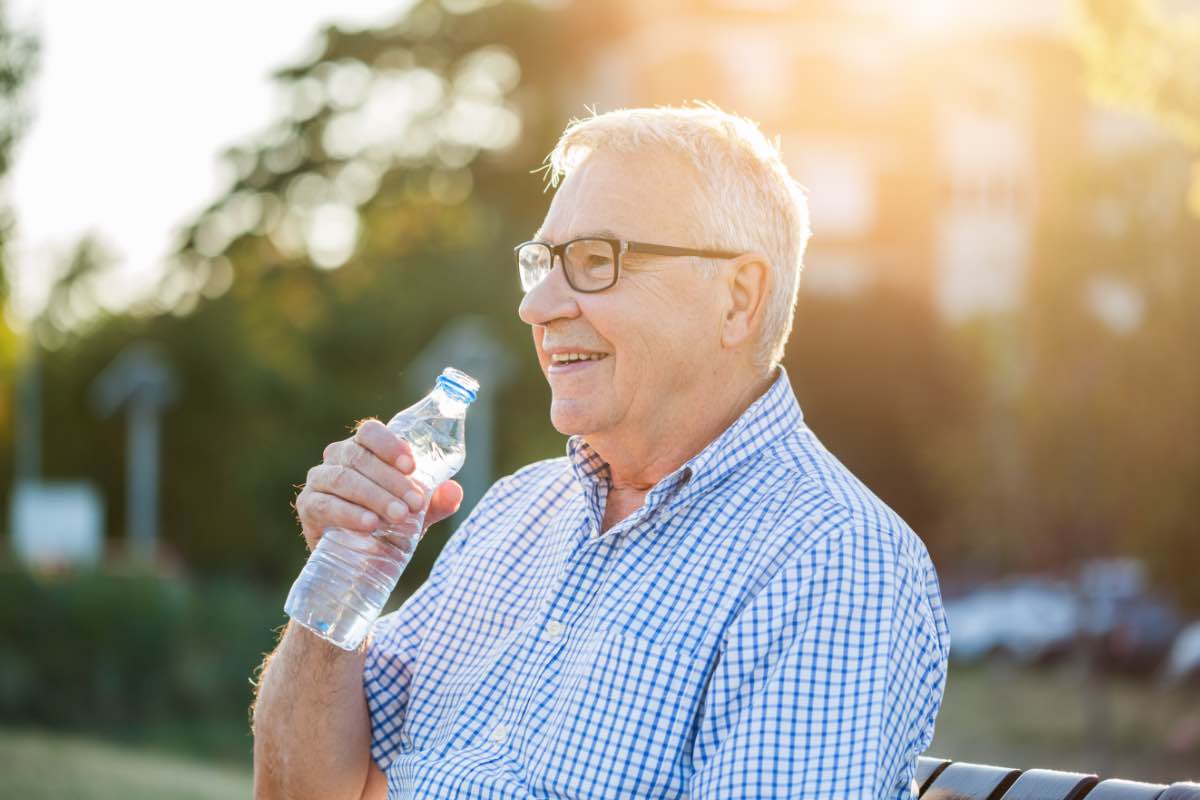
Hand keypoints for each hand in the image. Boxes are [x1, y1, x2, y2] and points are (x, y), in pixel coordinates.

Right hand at [294, 419, 463, 549]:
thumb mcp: (417, 513)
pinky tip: (369, 524)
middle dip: (391, 480)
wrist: (359, 557)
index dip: (389, 444)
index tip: (412, 465)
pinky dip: (348, 513)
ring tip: (398, 516)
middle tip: (415, 503)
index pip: (370, 432)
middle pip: (360, 457)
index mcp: (364, 449)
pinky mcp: (308, 506)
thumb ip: (437, 501)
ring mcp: (319, 480)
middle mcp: (338, 458)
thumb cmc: (389, 523)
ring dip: (374, 496)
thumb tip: (454, 491)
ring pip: (343, 479)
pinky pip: (324, 504)